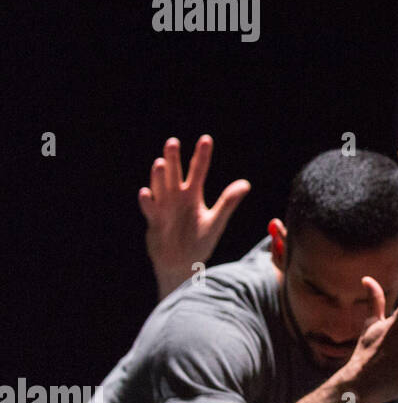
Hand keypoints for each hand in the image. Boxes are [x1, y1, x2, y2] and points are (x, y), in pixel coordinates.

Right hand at [138, 135, 250, 298]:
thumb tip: (245, 184)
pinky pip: (151, 210)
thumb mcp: (216, 221)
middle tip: (173, 142)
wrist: (182, 263)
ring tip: (160, 163)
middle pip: (175, 174)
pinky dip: (148, 202)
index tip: (206, 139)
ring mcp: (164, 208)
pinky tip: (146, 192)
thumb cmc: (199, 241)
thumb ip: (228, 202)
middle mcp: (177, 198)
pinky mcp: (155, 222)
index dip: (202, 156)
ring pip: (160, 188)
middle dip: (174, 159)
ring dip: (159, 177)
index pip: (198, 171)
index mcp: (193, 195)